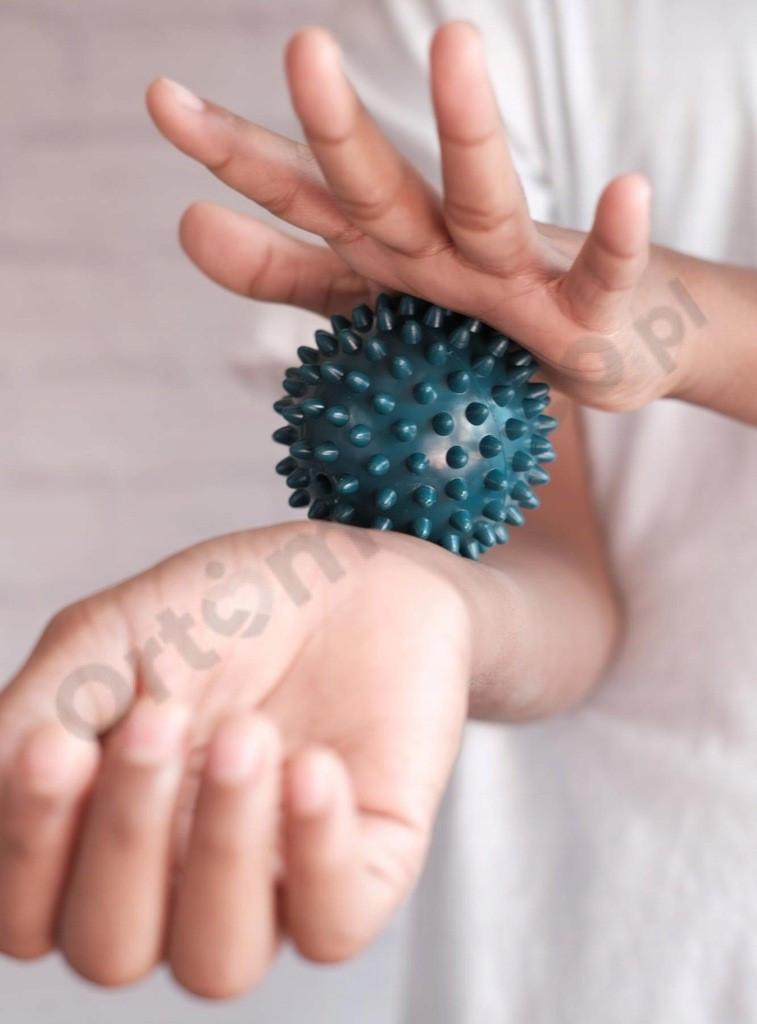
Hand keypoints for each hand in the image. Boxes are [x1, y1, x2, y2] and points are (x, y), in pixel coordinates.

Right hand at [0, 523, 472, 996]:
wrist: (350, 569)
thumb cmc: (228, 605)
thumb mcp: (112, 636)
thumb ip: (40, 708)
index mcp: (103, 830)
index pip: (28, 910)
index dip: (28, 847)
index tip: (57, 744)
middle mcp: (178, 877)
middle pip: (113, 950)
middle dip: (127, 838)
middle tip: (161, 718)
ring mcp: (272, 882)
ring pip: (218, 960)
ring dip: (222, 849)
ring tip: (249, 732)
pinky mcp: (364, 868)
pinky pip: (331, 924)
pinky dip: (318, 851)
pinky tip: (314, 765)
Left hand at [145, 21, 694, 411]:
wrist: (602, 338)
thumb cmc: (480, 315)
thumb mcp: (373, 296)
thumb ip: (286, 270)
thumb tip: (186, 222)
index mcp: (387, 243)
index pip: (302, 194)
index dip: (237, 152)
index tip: (162, 98)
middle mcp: (443, 244)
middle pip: (382, 190)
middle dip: (338, 128)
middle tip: (303, 47)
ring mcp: (516, 272)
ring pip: (489, 207)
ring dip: (472, 132)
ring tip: (458, 43)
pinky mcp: (588, 309)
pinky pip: (601, 275)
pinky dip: (614, 239)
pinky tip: (625, 192)